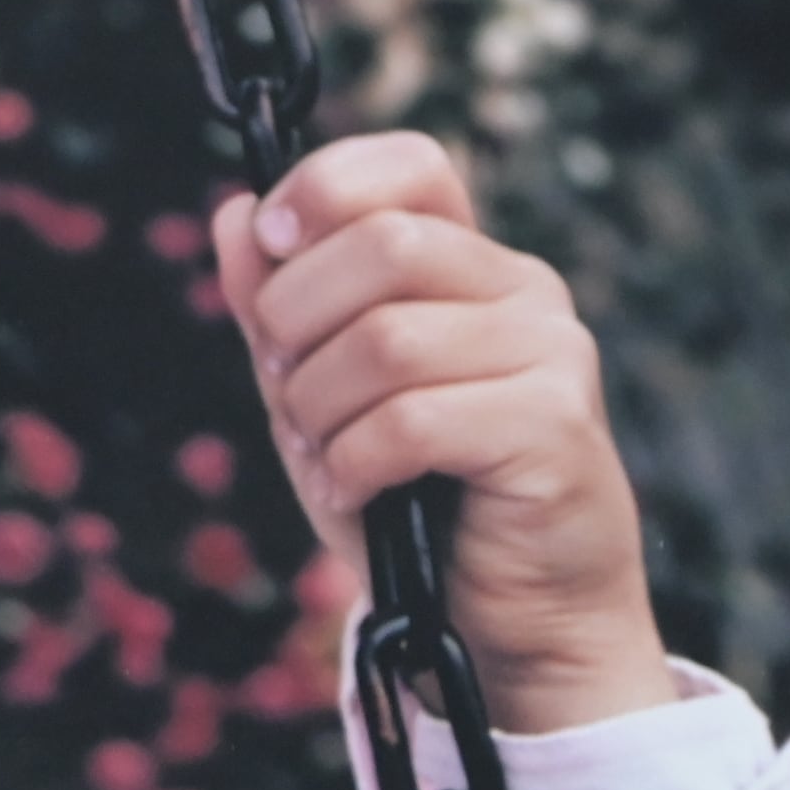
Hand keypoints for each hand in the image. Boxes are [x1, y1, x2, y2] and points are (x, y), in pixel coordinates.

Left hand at [210, 131, 676, 735]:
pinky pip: (412, 419)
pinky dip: (356, 463)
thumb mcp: (319, 398)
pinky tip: (356, 495)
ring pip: (386, 340)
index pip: (410, 167)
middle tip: (291, 399)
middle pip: (381, 247)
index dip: (325, 189)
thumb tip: (236, 214)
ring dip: (320, 411)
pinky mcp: (554, 426)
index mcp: (470, 266)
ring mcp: (551, 353)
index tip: (274, 247)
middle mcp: (523, 291)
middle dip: (295, 325)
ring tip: (328, 460)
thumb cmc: (415, 506)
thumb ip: (278, 308)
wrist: (510, 622)